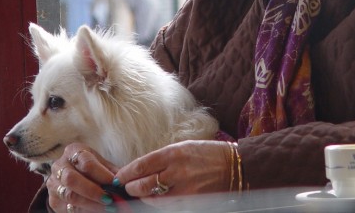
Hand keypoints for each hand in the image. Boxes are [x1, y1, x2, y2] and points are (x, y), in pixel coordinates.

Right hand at [47, 143, 122, 211]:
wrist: (72, 175)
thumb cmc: (91, 168)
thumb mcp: (101, 164)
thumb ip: (111, 172)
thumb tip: (125, 182)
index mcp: (72, 151)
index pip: (85, 162)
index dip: (101, 174)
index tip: (114, 184)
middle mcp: (59, 166)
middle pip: (72, 179)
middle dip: (93, 191)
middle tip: (109, 199)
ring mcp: (53, 184)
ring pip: (70, 196)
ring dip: (90, 203)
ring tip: (107, 207)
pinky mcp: (53, 201)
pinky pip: (68, 208)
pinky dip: (85, 210)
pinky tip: (98, 210)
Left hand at [115, 140, 233, 208]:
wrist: (235, 167)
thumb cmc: (208, 154)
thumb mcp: (184, 147)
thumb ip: (163, 158)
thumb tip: (141, 168)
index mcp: (175, 153)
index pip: (142, 165)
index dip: (127, 172)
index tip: (120, 176)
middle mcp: (177, 171)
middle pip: (143, 184)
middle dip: (131, 187)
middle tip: (127, 187)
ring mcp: (184, 189)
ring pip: (153, 199)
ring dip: (143, 197)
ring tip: (140, 194)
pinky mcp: (191, 202)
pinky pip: (167, 207)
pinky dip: (158, 204)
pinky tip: (156, 200)